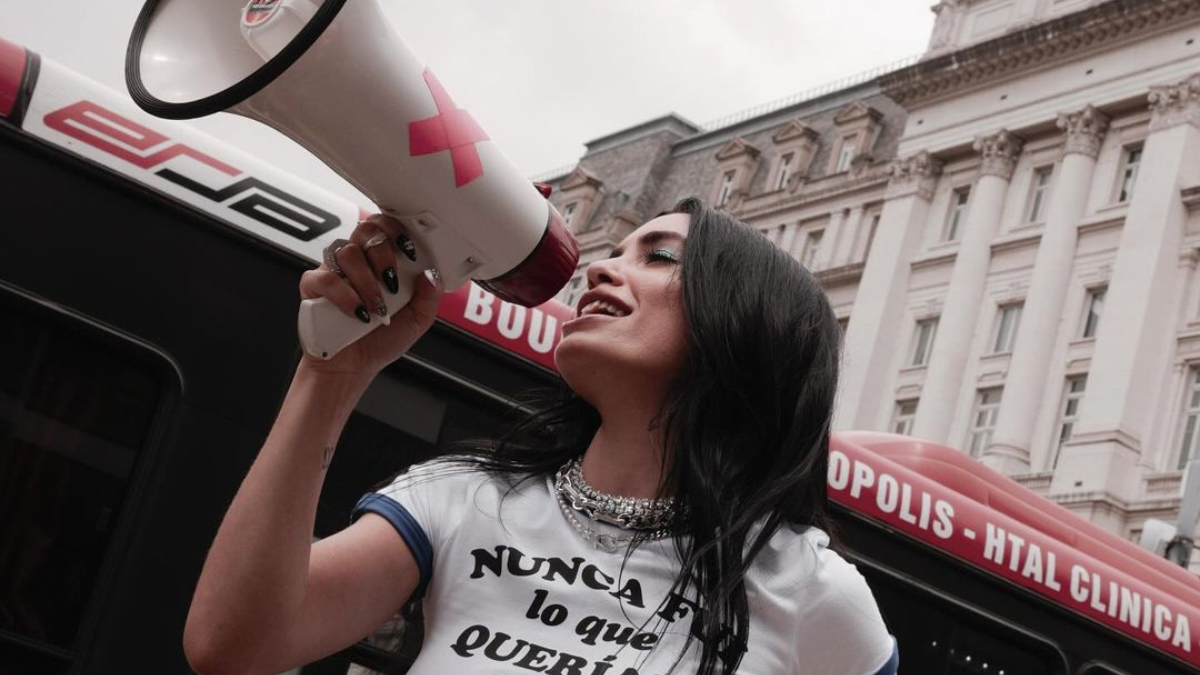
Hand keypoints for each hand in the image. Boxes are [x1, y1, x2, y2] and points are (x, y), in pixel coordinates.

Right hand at [298, 214, 443, 376]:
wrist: (354, 366)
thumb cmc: (381, 339)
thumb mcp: (416, 320)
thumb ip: (429, 298)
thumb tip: (431, 274)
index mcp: (381, 261)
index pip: (385, 227)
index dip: (396, 230)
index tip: (408, 250)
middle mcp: (358, 262)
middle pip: (365, 230)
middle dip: (383, 253)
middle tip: (391, 281)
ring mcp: (334, 271)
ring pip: (347, 252)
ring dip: (367, 280)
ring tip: (376, 307)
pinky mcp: (314, 287)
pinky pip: (325, 278)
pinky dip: (344, 295)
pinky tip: (356, 312)